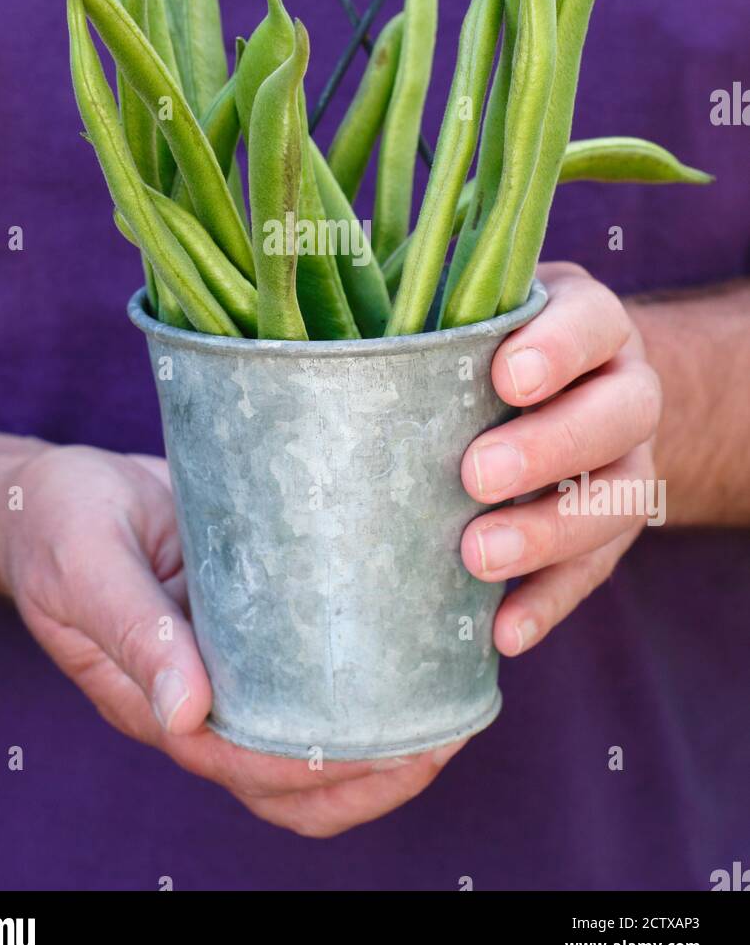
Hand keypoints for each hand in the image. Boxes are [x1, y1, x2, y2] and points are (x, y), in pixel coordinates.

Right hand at [0, 444, 464, 837]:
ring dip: (384, 742)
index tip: (408, 747)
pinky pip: (312, 672)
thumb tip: (188, 715)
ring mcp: (232, 666)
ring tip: (455, 703)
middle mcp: (207, 699)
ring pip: (313, 740)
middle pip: (298, 781)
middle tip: (455, 726)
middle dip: (381, 771)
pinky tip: (416, 642)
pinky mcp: (253, 620)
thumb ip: (132, 634)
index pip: (257, 772)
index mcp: (161, 706)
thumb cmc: (60, 525)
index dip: (334, 775)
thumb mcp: (87, 567)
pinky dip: (365, 679)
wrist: (52, 491)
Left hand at [460, 262, 661, 654]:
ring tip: (479, 556)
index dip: (558, 349)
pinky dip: (549, 601)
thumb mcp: (470, 312)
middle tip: (476, 475)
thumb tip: (316, 343)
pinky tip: (504, 631)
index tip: (507, 377)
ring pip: (618, 498)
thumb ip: (427, 317)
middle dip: (548, 447)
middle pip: (617, 414)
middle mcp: (624, 386)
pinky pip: (594, 570)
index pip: (590, 323)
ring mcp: (629, 459)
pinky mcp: (615, 528)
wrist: (568, 390)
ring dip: (548, 533)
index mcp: (587, 321)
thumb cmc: (485, 342)